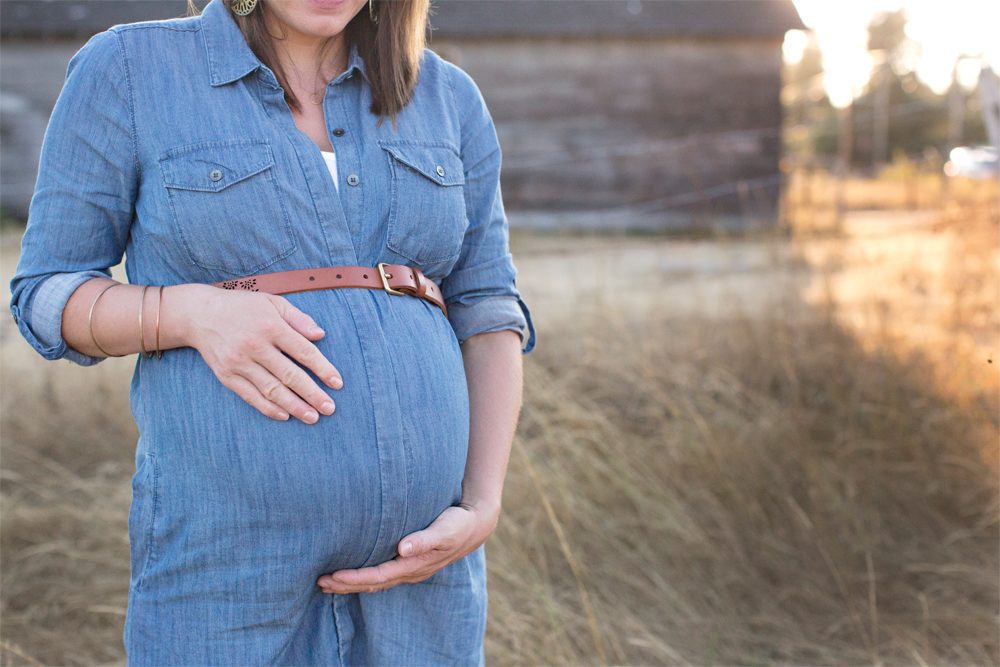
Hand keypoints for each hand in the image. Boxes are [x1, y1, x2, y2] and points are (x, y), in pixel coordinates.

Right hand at [178, 284, 344, 423]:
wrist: (199, 314)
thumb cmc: (243, 307)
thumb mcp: (272, 302)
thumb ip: (298, 318)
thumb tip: (321, 335)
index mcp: (271, 326)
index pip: (303, 351)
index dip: (323, 369)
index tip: (338, 384)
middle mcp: (255, 345)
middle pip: (290, 375)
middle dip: (312, 394)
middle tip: (330, 408)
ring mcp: (239, 362)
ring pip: (271, 389)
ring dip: (294, 406)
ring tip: (312, 417)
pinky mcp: (226, 375)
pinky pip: (250, 396)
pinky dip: (268, 408)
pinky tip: (285, 416)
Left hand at [316, 499, 500, 593]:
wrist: (476, 524)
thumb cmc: (458, 522)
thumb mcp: (445, 529)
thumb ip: (424, 538)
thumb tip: (402, 548)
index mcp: (415, 565)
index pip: (378, 576)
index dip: (354, 579)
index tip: (332, 577)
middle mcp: (410, 570)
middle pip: (373, 583)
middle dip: (346, 585)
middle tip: (319, 582)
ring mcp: (410, 568)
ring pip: (376, 581)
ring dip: (351, 583)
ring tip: (327, 582)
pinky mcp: (410, 561)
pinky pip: (382, 574)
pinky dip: (364, 575)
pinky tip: (352, 572)